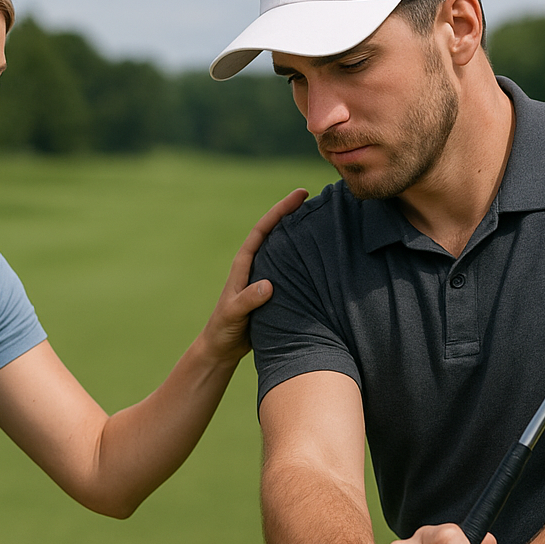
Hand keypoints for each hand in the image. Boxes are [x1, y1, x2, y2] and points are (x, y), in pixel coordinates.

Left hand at [199, 189, 307, 361]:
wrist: (222, 347)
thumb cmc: (224, 330)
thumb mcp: (233, 314)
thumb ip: (248, 300)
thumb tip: (269, 285)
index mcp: (243, 264)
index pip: (263, 230)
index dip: (280, 211)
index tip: (299, 196)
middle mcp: (255, 266)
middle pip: (275, 233)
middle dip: (292, 214)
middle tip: (316, 200)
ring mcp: (264, 277)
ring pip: (285, 250)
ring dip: (300, 236)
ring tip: (321, 221)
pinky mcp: (273, 291)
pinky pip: (291, 269)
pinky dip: (303, 260)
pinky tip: (320, 258)